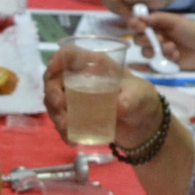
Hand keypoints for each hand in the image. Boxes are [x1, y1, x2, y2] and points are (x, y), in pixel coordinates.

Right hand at [43, 49, 160, 143]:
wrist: (143, 125)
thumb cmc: (142, 99)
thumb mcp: (141, 96)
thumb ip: (132, 99)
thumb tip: (119, 107)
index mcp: (94, 64)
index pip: (69, 54)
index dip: (57, 59)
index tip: (53, 71)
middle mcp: (80, 78)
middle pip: (54, 79)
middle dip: (52, 93)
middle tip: (60, 107)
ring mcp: (75, 97)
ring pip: (53, 101)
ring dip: (55, 115)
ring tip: (67, 129)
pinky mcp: (75, 115)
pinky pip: (61, 120)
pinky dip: (62, 131)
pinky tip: (72, 140)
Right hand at [137, 11, 194, 70]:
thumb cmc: (194, 31)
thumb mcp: (176, 21)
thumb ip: (158, 18)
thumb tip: (139, 17)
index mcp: (157, 25)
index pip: (138, 25)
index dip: (136, 25)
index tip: (140, 26)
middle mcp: (154, 38)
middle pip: (138, 40)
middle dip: (148, 40)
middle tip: (162, 40)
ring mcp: (158, 52)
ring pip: (146, 53)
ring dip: (158, 51)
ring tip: (174, 50)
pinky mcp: (162, 65)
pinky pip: (147, 67)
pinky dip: (140, 67)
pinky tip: (134, 65)